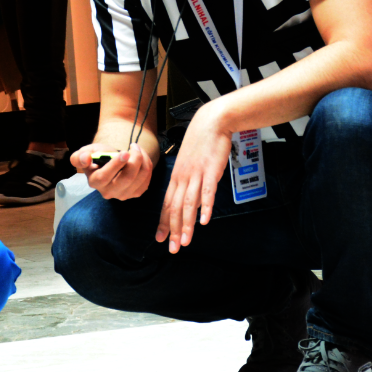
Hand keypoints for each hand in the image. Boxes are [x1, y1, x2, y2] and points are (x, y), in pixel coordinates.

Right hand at [73, 142, 153, 200]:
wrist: (109, 162)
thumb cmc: (97, 157)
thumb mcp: (85, 152)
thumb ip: (79, 156)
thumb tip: (86, 159)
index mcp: (94, 182)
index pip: (104, 176)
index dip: (115, 164)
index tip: (125, 152)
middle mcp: (108, 192)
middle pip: (126, 179)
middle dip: (135, 160)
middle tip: (134, 147)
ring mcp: (122, 195)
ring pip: (139, 179)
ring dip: (143, 160)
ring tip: (137, 149)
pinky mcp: (134, 193)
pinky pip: (146, 181)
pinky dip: (147, 167)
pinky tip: (142, 158)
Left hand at [155, 104, 232, 253]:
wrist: (211, 123)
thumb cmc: (200, 144)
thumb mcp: (189, 164)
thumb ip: (189, 182)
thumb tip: (192, 201)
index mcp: (176, 178)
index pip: (167, 204)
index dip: (164, 223)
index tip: (160, 239)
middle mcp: (182, 178)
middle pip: (175, 208)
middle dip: (173, 230)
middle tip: (173, 248)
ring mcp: (195, 175)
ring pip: (188, 204)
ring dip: (186, 224)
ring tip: (186, 241)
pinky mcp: (209, 171)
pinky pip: (207, 192)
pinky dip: (205, 208)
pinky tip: (204, 221)